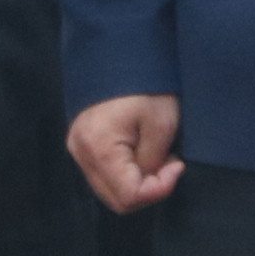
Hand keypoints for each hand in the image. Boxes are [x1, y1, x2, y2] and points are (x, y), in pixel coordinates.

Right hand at [69, 96, 184, 213]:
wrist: (124, 55)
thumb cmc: (145, 85)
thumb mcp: (161, 124)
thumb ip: (153, 164)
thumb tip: (151, 181)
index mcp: (98, 147)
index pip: (128, 197)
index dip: (158, 189)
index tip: (176, 164)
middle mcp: (80, 152)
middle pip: (117, 200)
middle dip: (148, 189)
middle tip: (169, 162)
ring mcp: (78, 149)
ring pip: (111, 190)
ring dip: (138, 182)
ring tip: (157, 154)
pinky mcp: (82, 145)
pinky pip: (105, 175)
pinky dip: (127, 173)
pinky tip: (142, 152)